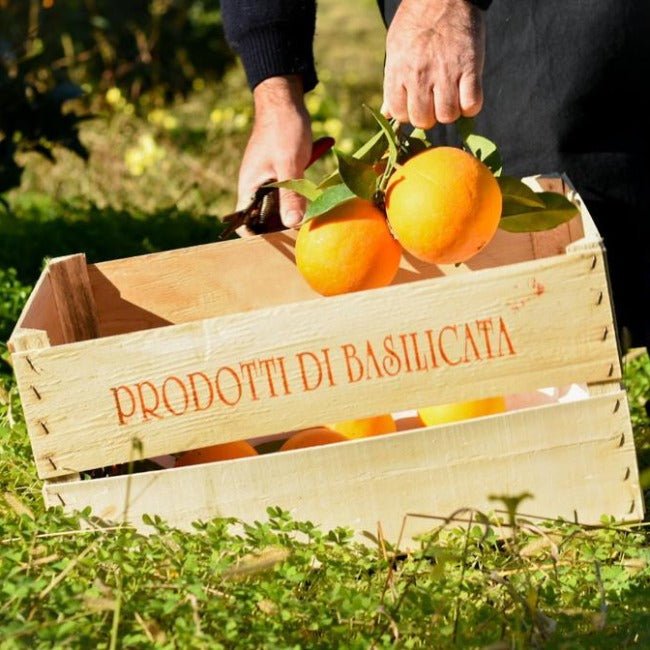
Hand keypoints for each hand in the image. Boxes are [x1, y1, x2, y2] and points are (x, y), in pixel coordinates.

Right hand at [235, 75, 311, 234]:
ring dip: (295, 210)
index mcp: (249, 187)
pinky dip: (303, 193)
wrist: (285, 98)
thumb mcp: (289, 164)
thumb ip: (291, 195)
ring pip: (279, 205)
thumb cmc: (282, 128)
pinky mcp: (281, 172)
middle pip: (264, 218)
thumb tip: (292, 224)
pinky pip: (291, 190)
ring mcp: (268, 179)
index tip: (278, 242)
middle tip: (302, 233)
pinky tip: (319, 193)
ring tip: (313, 217)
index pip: (243, 223)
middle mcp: (256, 186)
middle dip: (281, 226)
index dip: (257, 236)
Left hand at [382, 0, 485, 128]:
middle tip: (435, 102)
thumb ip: (392, 83)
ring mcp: (445, 72)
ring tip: (452, 97)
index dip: (408, 114)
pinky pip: (472, 104)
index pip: (399, 114)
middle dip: (430, 116)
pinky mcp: (470, 67)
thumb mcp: (395, 50)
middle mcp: (419, 75)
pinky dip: (471, 106)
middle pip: (424, 120)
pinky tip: (468, 95)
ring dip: (451, 112)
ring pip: (447, 116)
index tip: (416, 104)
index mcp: (399, 71)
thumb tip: (387, 114)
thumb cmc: (416, 24)